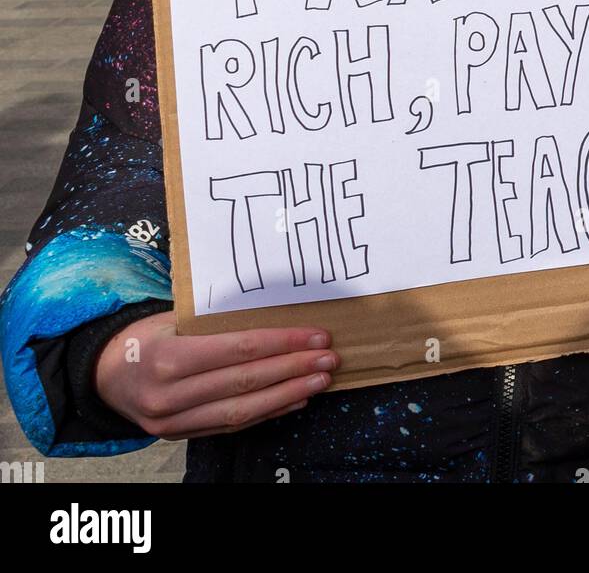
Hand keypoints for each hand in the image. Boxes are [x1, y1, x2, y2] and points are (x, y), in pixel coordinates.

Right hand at [94, 310, 339, 438]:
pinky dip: (266, 413)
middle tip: (329, 358)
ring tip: (320, 381)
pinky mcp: (179, 437)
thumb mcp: (170, 318)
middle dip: (293, 369)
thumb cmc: (142, 337)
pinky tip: (294, 400)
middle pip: (245, 382)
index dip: (282, 343)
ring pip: (243, 410)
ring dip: (288, 395)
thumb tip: (273, 310)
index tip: (315, 335)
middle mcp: (170, 395)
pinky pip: (231, 425)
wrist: (101, 375)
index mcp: (168, 357)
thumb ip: (214, 321)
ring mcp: (174, 422)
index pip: (238, 350)